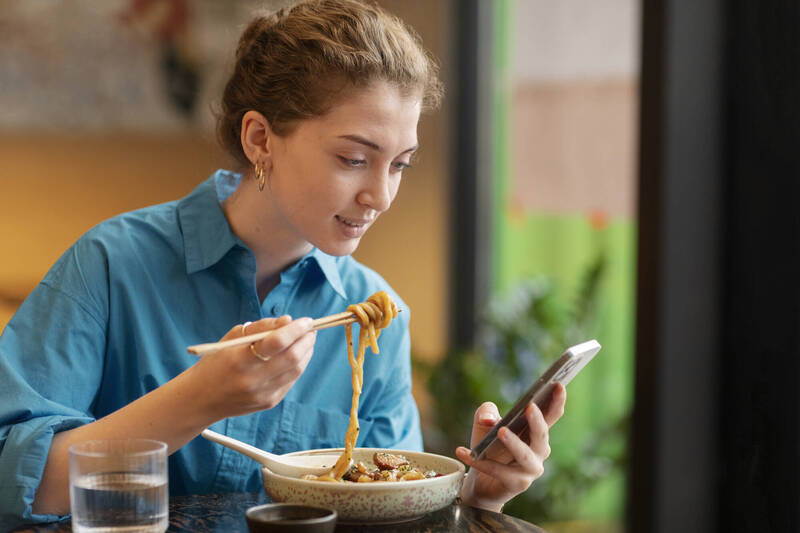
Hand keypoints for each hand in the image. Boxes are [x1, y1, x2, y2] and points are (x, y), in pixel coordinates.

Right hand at [187, 316, 316, 419]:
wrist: (201, 399)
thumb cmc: (215, 363)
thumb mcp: (232, 338)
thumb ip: (261, 327)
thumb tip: (288, 321)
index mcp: (240, 359)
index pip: (277, 342)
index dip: (296, 330)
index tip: (307, 321)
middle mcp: (253, 379)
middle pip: (292, 358)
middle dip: (307, 340)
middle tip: (311, 329)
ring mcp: (263, 394)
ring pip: (297, 370)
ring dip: (307, 352)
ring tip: (307, 339)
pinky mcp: (269, 402)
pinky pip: (291, 380)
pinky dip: (299, 365)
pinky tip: (298, 355)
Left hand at [455, 383, 566, 511]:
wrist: (480, 481)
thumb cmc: (488, 446)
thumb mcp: (484, 422)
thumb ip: (486, 411)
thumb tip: (489, 419)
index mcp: (536, 433)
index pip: (551, 415)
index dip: (557, 401)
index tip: (558, 385)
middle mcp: (539, 451)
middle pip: (542, 435)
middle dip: (537, 421)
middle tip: (530, 407)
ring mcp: (530, 469)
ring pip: (525, 455)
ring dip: (514, 443)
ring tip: (501, 431)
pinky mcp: (516, 484)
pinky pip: (498, 471)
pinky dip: (479, 461)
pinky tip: (462, 451)